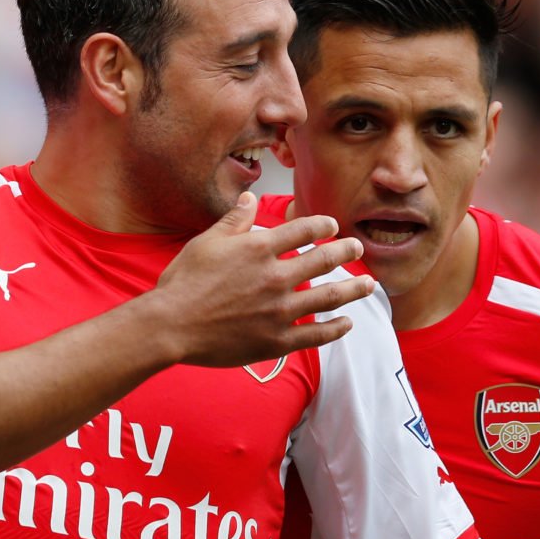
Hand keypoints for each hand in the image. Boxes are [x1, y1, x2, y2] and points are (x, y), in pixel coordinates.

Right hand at [154, 192, 371, 366]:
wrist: (171, 325)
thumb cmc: (183, 282)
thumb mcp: (205, 243)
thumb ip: (232, 221)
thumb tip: (249, 198)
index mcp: (258, 248)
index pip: (302, 231)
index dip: (321, 226)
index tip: (331, 226)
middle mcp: (275, 276)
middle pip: (323, 260)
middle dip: (346, 252)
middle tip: (358, 248)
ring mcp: (279, 310)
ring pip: (328, 297)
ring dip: (353, 290)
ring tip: (369, 286)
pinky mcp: (276, 340)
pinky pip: (315, 334)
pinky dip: (335, 329)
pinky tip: (346, 323)